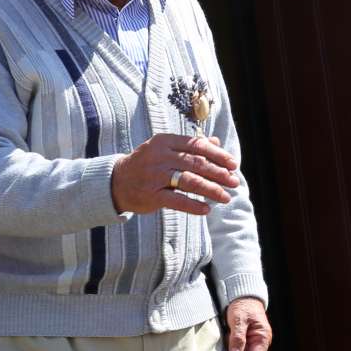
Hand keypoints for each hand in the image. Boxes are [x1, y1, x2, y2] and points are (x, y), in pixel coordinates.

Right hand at [111, 134, 239, 216]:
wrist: (117, 182)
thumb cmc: (146, 164)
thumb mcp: (165, 149)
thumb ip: (190, 146)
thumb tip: (216, 141)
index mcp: (165, 141)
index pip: (197, 146)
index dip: (218, 155)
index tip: (234, 164)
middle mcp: (160, 156)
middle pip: (196, 163)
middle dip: (219, 173)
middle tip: (234, 182)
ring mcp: (155, 176)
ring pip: (189, 181)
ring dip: (211, 190)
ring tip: (226, 197)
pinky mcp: (151, 195)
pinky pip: (177, 201)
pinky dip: (193, 205)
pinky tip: (207, 209)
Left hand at [224, 297, 271, 350]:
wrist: (244, 297)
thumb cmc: (243, 306)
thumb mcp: (238, 320)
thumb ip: (237, 338)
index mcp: (263, 337)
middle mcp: (261, 341)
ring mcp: (255, 341)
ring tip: (226, 350)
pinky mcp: (248, 339)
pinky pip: (242, 350)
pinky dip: (235, 350)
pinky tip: (228, 346)